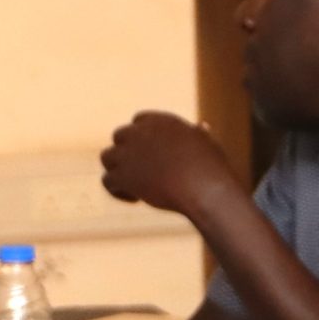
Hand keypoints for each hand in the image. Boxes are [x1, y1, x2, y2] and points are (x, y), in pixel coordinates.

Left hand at [102, 112, 240, 216]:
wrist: (203, 187)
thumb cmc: (211, 168)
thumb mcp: (207, 144)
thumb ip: (199, 135)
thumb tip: (202, 126)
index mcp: (160, 121)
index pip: (139, 120)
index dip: (140, 137)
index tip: (149, 153)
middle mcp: (140, 133)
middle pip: (119, 136)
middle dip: (126, 152)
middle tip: (141, 171)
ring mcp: (128, 154)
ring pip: (107, 157)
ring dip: (117, 170)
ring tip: (134, 186)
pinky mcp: (123, 175)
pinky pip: (107, 181)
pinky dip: (117, 191)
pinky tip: (135, 199)